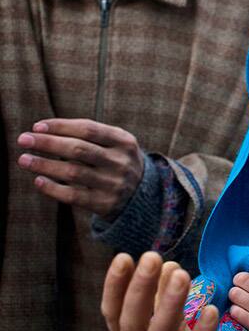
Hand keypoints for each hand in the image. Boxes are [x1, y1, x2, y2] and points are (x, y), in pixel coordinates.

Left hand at [17, 118, 143, 218]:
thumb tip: (41, 131)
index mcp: (124, 142)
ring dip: (45, 165)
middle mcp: (121, 163)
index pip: (89, 129)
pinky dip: (53, 188)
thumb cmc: (116, 161)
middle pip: (79, 149)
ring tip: (24, 160)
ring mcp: (114, 184)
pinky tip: (38, 180)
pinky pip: (74, 196)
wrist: (142, 195)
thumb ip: (87, 135)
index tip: (36, 126)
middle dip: (48, 143)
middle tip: (23, 140)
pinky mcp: (105, 204)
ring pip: (74, 173)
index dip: (61, 126)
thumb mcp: (114, 144)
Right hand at [102, 252, 234, 330]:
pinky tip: (210, 311)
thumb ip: (166, 305)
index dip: (116, 288)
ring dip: (168, 308)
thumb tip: (166, 265)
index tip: (124, 257)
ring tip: (181, 275)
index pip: (115, 317)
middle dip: (139, 291)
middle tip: (150, 258)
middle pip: (132, 328)